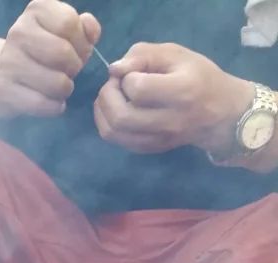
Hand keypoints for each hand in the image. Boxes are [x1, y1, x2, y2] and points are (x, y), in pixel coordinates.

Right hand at [0, 0, 100, 118]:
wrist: (1, 73)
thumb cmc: (42, 51)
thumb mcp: (65, 33)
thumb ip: (84, 29)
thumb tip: (91, 32)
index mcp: (37, 10)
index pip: (69, 24)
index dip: (82, 43)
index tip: (78, 52)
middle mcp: (19, 31)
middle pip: (62, 53)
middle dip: (75, 67)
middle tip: (71, 72)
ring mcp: (9, 62)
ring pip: (55, 82)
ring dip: (65, 89)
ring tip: (62, 87)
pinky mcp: (3, 90)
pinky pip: (40, 103)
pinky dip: (54, 107)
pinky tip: (55, 104)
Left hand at [96, 44, 253, 154]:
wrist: (218, 113)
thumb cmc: (198, 76)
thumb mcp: (177, 54)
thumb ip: (144, 55)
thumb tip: (114, 69)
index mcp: (181, 92)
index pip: (138, 89)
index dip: (127, 77)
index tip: (134, 71)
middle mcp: (169, 121)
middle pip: (121, 116)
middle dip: (108, 95)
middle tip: (114, 83)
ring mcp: (158, 140)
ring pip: (113, 132)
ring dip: (102, 110)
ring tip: (111, 95)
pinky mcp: (149, 149)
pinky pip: (116, 140)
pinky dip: (106, 123)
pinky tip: (113, 109)